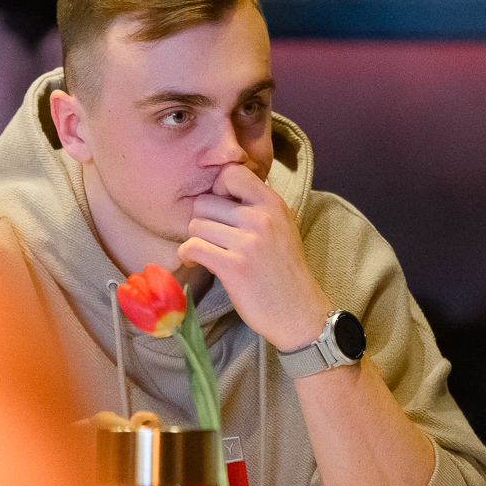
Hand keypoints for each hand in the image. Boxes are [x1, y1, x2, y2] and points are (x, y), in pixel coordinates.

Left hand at [180, 163, 330, 350]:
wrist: (299, 312)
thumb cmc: (284, 270)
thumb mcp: (282, 227)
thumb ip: (258, 206)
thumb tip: (222, 187)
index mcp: (273, 204)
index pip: (232, 173)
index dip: (218, 189)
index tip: (220, 209)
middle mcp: (261, 218)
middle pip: (204, 202)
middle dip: (203, 220)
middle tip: (211, 238)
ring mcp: (248, 242)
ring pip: (196, 225)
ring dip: (196, 240)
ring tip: (207, 253)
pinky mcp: (234, 267)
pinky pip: (192, 247)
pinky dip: (187, 255)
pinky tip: (195, 261)